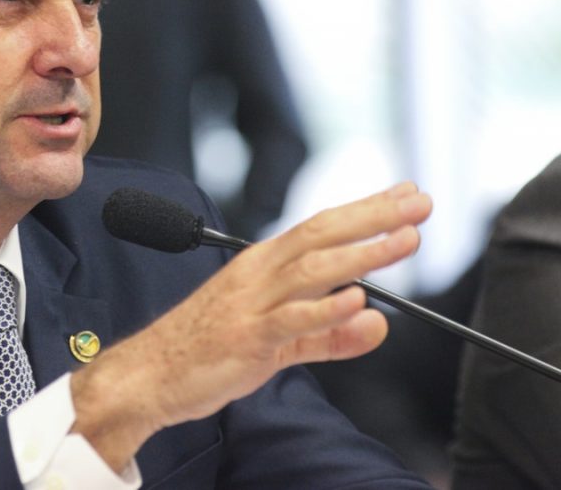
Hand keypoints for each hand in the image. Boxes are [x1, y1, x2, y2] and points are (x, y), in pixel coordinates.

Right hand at [71, 182, 431, 470]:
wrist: (148, 373)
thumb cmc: (203, 348)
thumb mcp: (278, 342)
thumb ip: (330, 335)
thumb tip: (376, 323)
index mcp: (261, 266)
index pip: (320, 227)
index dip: (365, 209)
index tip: (405, 195)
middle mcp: (257, 275)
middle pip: (321, 234)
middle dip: (373, 216)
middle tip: (419, 203)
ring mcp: (251, 304)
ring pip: (313, 269)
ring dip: (363, 253)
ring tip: (405, 241)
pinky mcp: (246, 338)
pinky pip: (290, 320)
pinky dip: (324, 310)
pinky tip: (357, 300)